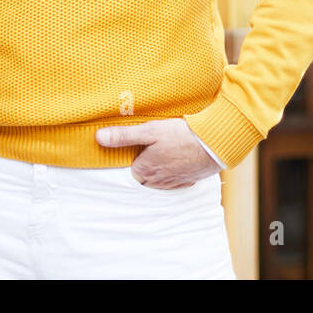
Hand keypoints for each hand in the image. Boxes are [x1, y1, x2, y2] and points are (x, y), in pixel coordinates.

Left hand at [96, 118, 219, 188]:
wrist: (214, 144)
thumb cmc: (181, 136)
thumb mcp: (149, 131)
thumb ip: (123, 136)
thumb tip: (98, 138)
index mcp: (144, 170)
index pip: (130, 168)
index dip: (134, 155)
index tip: (139, 144)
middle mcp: (158, 180)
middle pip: (144, 175)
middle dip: (145, 164)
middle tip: (151, 147)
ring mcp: (175, 182)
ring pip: (160, 179)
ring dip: (160, 169)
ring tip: (165, 152)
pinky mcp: (190, 180)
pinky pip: (177, 180)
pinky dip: (176, 172)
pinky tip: (179, 161)